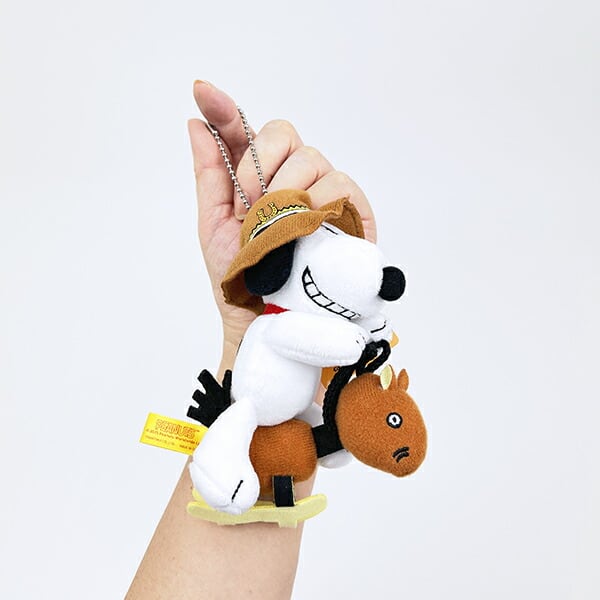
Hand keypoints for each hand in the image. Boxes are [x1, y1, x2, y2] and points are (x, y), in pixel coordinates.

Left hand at [188, 81, 377, 350]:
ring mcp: (323, 193)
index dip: (224, 109)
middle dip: (259, 165)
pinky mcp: (352, 212)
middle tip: (249, 204)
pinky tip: (311, 224)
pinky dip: (323, 201)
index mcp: (258, 180)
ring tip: (278, 229)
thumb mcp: (215, 227)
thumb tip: (196, 125)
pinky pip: (342, 184)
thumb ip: (211, 176)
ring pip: (312, 157)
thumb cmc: (243, 278)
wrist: (268, 321)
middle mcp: (292, 179)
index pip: (244, 132)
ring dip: (287, 190)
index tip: (202, 92)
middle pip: (283, 133)